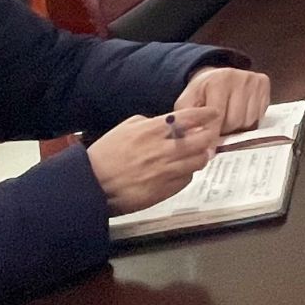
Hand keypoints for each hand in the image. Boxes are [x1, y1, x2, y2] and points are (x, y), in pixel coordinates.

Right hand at [84, 108, 220, 213]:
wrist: (90, 186)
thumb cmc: (105, 155)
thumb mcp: (125, 128)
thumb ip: (150, 122)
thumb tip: (169, 123)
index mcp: (153, 130)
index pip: (190, 118)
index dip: (206, 114)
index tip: (214, 113)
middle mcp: (163, 150)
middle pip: (202, 141)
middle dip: (209, 137)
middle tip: (208, 137)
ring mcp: (165, 171)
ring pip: (198, 162)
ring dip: (201, 157)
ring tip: (198, 155)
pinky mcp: (163, 191)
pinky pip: (186, 179)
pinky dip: (187, 173)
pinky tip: (181, 171)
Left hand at [174, 66, 270, 133]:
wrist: (216, 77)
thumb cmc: (201, 93)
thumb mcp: (186, 103)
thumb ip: (188, 120)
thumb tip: (193, 138)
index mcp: (219, 80)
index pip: (218, 115)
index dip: (212, 133)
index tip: (208, 146)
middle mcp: (240, 78)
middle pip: (235, 121)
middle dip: (224, 129)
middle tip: (218, 127)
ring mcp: (254, 81)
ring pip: (249, 121)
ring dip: (237, 127)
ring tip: (228, 120)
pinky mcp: (264, 85)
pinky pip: (259, 116)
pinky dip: (249, 121)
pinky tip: (240, 114)